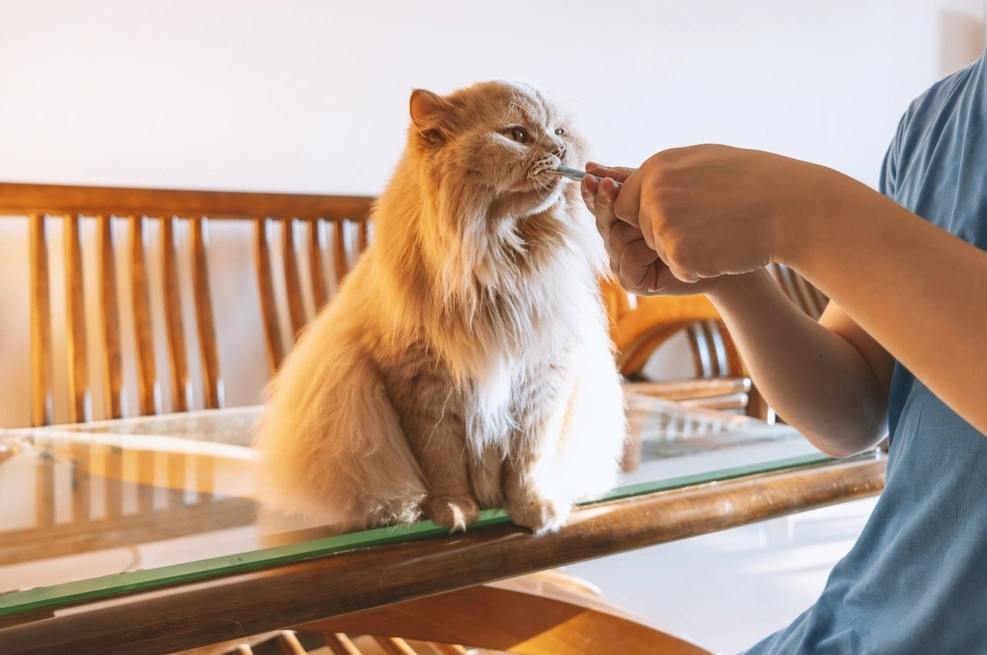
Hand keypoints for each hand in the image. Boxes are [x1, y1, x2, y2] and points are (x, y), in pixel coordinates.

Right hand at [580, 162, 718, 295]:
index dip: (593, 191)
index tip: (592, 175)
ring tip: (663, 227)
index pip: (598, 203)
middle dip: (606, 203)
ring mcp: (621, 262)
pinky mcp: (631, 281)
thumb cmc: (694, 217)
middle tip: (609, 186)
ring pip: (615, 238)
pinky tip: (663, 251)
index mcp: (620, 219)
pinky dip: (644, 252)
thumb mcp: (659, 191)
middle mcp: (617, 241)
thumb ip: (628, 181)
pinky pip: (628, 257)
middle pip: (602, 220)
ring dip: (638, 229)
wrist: (721, 249)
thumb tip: (590, 165)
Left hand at [612, 145, 823, 282]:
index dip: (647, 214)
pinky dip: (700, 266)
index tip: (680, 211)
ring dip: (685, 249)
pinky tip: (725, 246)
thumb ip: (648, 173)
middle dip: (663, 234)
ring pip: (657, 252)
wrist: (794, 206)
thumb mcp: (697, 162)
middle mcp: (653, 193)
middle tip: (706, 220)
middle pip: (636, 231)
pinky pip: (678, 270)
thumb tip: (595, 173)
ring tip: (721, 229)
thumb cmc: (751, 182)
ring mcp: (665, 225)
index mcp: (656, 168)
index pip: (623, 203)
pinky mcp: (679, 255)